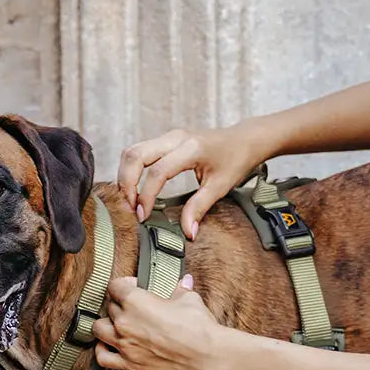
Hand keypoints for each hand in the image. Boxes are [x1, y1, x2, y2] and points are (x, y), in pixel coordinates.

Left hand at [92, 275, 223, 369]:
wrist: (208, 355)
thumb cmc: (198, 327)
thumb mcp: (189, 300)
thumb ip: (180, 290)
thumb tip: (184, 283)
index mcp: (135, 301)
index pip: (115, 286)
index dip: (125, 283)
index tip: (134, 286)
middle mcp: (125, 322)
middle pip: (110, 307)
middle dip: (120, 303)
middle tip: (134, 306)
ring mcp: (125, 345)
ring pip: (99, 329)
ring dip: (106, 323)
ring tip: (117, 323)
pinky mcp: (131, 363)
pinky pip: (103, 357)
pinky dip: (102, 350)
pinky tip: (108, 345)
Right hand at [116, 124, 268, 238]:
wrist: (244, 140)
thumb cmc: (235, 160)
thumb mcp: (220, 187)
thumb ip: (200, 208)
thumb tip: (188, 232)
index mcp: (190, 149)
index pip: (158, 172)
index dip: (146, 195)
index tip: (143, 215)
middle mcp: (176, 138)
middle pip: (135, 155)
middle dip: (126, 183)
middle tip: (129, 208)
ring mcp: (169, 136)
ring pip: (133, 150)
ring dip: (125, 175)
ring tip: (129, 200)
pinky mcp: (167, 140)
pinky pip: (140, 151)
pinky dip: (132, 169)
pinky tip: (135, 189)